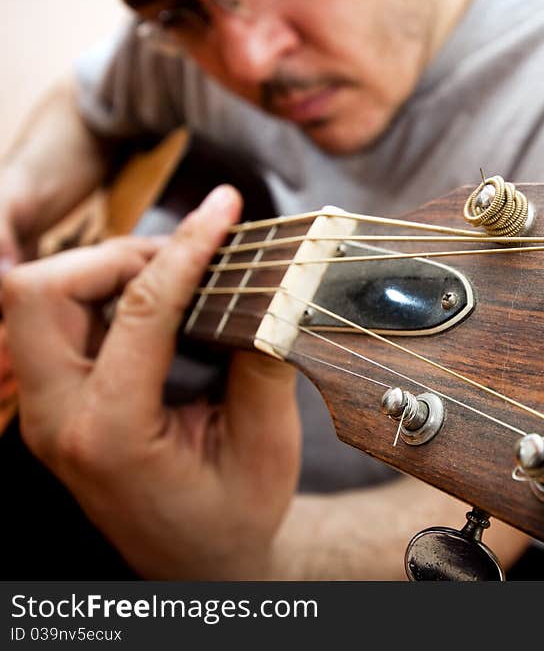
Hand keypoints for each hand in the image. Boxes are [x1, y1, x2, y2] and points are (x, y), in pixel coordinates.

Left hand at [3, 186, 300, 578]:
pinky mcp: (54, 406)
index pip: (139, 311)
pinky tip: (155, 305)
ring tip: (172, 276)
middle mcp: (57, 421)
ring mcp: (46, 414)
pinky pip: (53, 325)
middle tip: (184, 257)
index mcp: (110, 435)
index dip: (187, 249)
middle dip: (112, 257)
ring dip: (100, 273)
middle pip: (39, 294)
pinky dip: (100, 296)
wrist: (196, 567)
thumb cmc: (233, 517)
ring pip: (34, 302)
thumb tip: (275, 286)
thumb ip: (265, 363)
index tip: (224, 209)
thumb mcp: (266, 445)